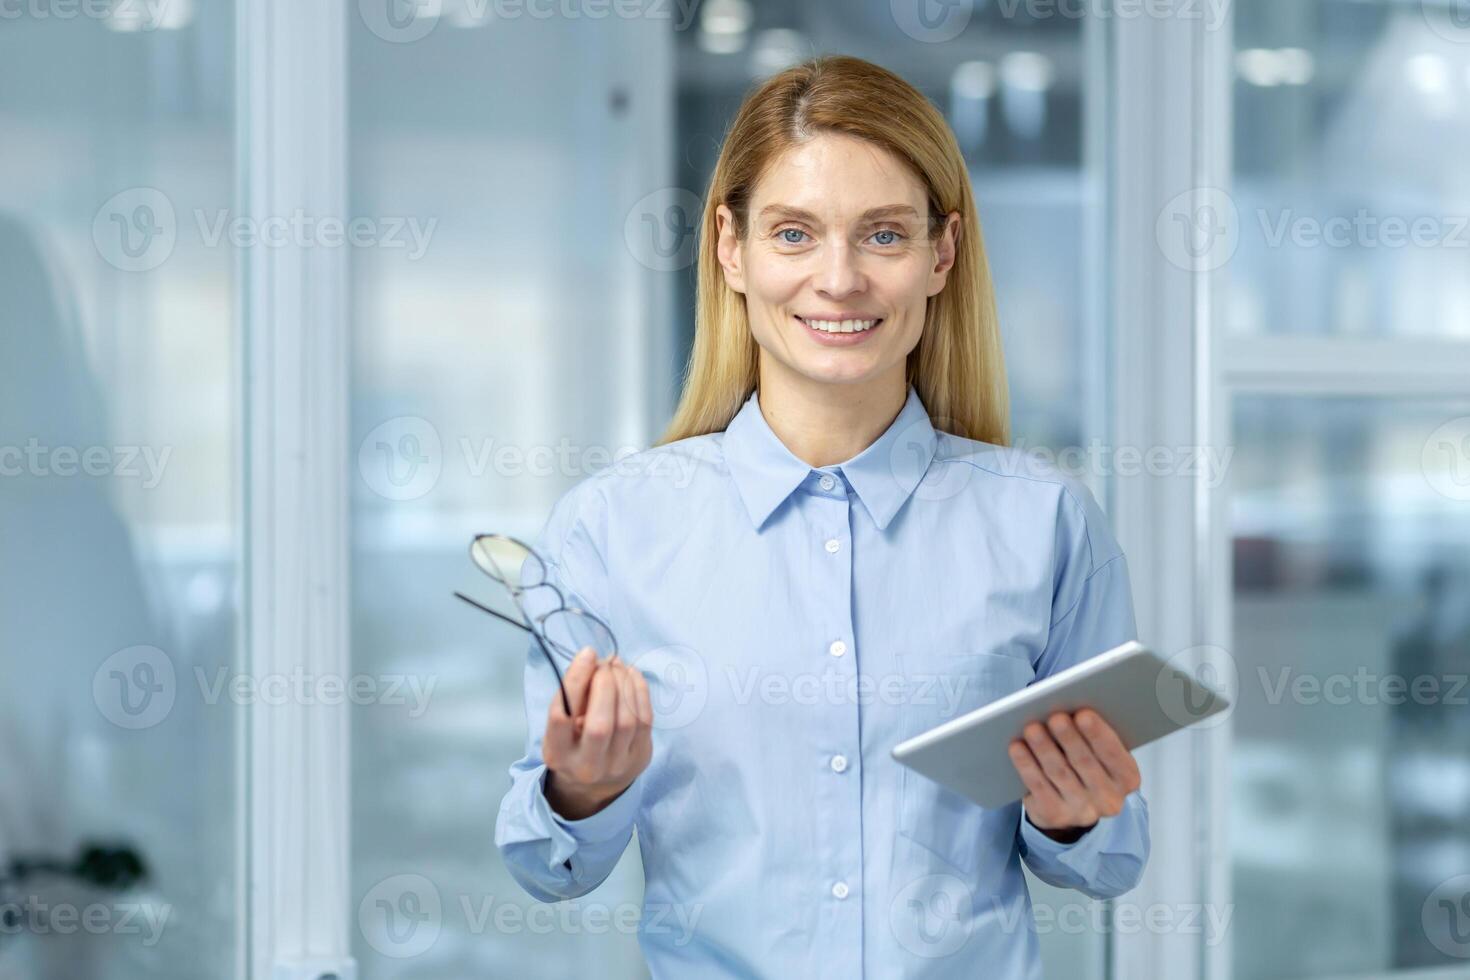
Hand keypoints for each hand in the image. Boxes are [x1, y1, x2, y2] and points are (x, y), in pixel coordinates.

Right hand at [543, 646, 653, 820]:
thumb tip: (594, 658)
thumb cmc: (573, 741)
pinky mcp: (640, 757)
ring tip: (617, 666)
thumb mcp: (561, 723)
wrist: (596, 782)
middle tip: (605, 664)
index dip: (575, 681)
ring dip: (624, 684)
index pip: (562, 717)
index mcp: (557, 755)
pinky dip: (639, 690)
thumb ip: (571, 693)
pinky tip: (632, 675)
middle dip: (604, 684)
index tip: (587, 654)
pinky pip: (645, 719)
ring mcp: (616, 765)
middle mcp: (587, 765)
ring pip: (626, 720)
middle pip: (600, 724)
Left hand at [1007, 708, 1140, 842]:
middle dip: (1068, 737)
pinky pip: (1038, 787)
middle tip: (1055, 717)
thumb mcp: (1100, 753)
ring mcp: (1082, 811)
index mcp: (1127, 778)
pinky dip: (1026, 764)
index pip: (1115, 755)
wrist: (1072, 805)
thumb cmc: (1087, 766)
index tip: (1083, 713)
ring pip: (1059, 773)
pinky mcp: (1055, 815)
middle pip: (1085, 763)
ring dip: (1044, 747)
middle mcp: (1109, 799)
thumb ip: (1095, 734)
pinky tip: (1017, 747)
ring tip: (1032, 727)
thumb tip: (1072, 708)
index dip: (1098, 734)